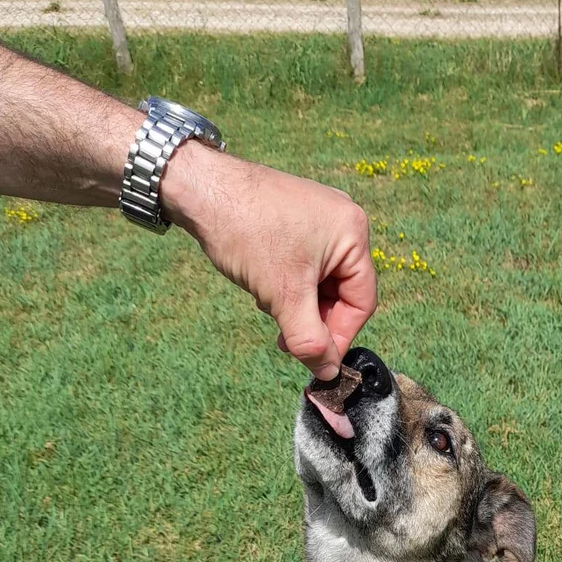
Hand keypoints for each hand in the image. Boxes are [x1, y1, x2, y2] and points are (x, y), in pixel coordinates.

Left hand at [163, 141, 375, 379]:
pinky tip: (263, 286)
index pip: (362, 302)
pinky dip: (287, 283)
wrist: (200, 187)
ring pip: (320, 281)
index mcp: (353, 234)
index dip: (339, 336)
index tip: (314, 359)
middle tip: (285, 338)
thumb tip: (328, 373)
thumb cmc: (247, 233)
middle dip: (313, 318)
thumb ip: (310, 340)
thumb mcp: (283, 296)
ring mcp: (319, 216)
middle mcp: (343, 221)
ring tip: (267, 305)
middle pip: (341, 292)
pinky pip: (304, 264)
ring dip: (297, 303)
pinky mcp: (296, 217)